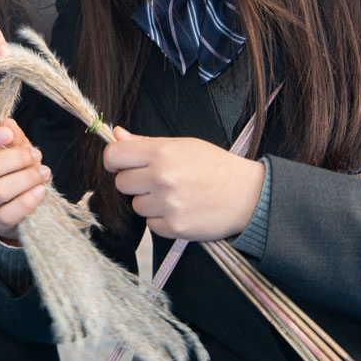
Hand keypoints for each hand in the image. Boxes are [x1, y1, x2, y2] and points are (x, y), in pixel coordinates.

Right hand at [0, 119, 50, 241]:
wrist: (19, 204)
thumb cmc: (14, 169)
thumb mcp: (15, 149)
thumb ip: (13, 137)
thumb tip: (9, 123)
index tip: (7, 134)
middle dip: (16, 159)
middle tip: (36, 156)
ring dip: (26, 179)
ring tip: (43, 173)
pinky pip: (8, 214)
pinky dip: (27, 201)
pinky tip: (40, 190)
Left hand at [103, 127, 264, 240]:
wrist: (247, 194)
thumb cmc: (215, 166)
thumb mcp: (182, 145)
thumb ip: (145, 142)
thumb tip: (116, 134)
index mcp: (162, 153)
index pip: (114, 155)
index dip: (113, 160)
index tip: (120, 164)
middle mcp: (162, 177)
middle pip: (122, 183)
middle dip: (135, 182)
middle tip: (158, 180)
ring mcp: (168, 204)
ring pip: (136, 206)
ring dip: (150, 203)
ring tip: (175, 195)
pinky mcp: (175, 227)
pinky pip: (151, 225)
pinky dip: (162, 220)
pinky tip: (181, 210)